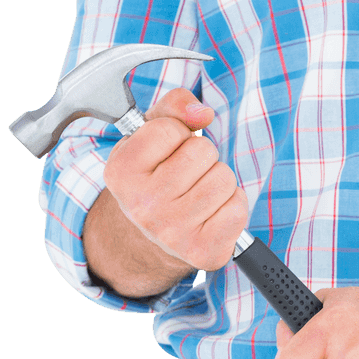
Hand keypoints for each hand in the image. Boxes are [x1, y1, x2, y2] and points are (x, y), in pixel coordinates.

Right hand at [103, 88, 248, 270]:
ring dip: (219, 180)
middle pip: (202, 152)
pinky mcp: (202, 252)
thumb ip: (174, 107)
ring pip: (224, 179)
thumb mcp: (152, 134)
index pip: (169, 129)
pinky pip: (237, 208)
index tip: (168, 151)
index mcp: (120, 172)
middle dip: (203, 157)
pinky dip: (233, 205)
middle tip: (188, 175)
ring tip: (200, 193)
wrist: (156, 237)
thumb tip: (202, 113)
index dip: (178, 134)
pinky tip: (213, 213)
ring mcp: (173, 233)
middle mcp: (142, 206)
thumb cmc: (157, 175)